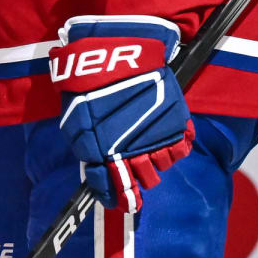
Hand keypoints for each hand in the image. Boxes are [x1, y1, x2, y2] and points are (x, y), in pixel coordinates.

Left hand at [50, 16, 194, 212]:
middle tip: (130, 160)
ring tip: (144, 140)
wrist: (115, 55)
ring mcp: (160, 136)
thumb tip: (98, 177)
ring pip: (164, 165)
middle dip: (138, 175)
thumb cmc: (89, 88)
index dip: (121, 198)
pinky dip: (173, 144)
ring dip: (155, 158)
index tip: (124, 202)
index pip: (120, 191)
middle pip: (147, 180)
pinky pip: (181, 147)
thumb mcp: (76, 124)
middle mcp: (137, 150)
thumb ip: (88, 153)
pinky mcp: (178, 122)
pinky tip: (160, 132)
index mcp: (108, 154)